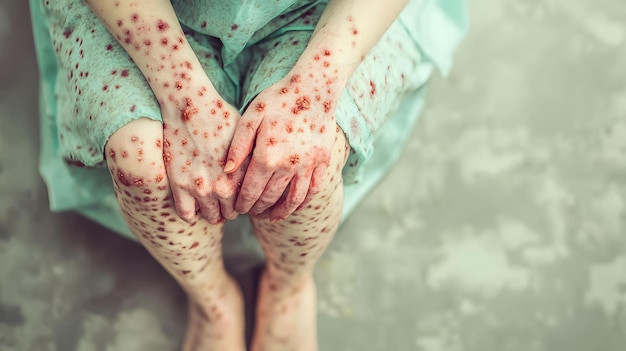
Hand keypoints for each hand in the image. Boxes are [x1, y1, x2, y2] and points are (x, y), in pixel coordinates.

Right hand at [160, 83, 246, 223]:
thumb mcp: (248, 138)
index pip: (250, 202)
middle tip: (228, 200)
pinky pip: (187, 214)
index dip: (247, 201)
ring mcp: (200, 187)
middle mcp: (223, 185)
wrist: (190, 105)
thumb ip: (254, 162)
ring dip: (214, 212)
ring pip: (212, 217)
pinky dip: (192, 213)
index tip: (243, 196)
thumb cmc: (221, 117)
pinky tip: (195, 204)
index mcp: (242, 175)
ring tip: (213, 202)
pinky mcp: (179, 185)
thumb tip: (266, 177)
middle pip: (232, 214)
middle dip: (232, 208)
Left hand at [224, 73, 338, 220]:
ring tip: (270, 217)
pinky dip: (302, 202)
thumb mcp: (251, 117)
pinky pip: (313, 190)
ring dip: (280, 212)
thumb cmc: (279, 99)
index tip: (237, 210)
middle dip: (257, 210)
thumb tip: (227, 171)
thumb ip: (238, 146)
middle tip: (250, 213)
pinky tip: (294, 206)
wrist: (314, 88)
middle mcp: (288, 166)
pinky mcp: (323, 162)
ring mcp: (308, 166)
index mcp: (267, 156)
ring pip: (293, 200)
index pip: (251, 191)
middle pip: (270, 198)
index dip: (242, 204)